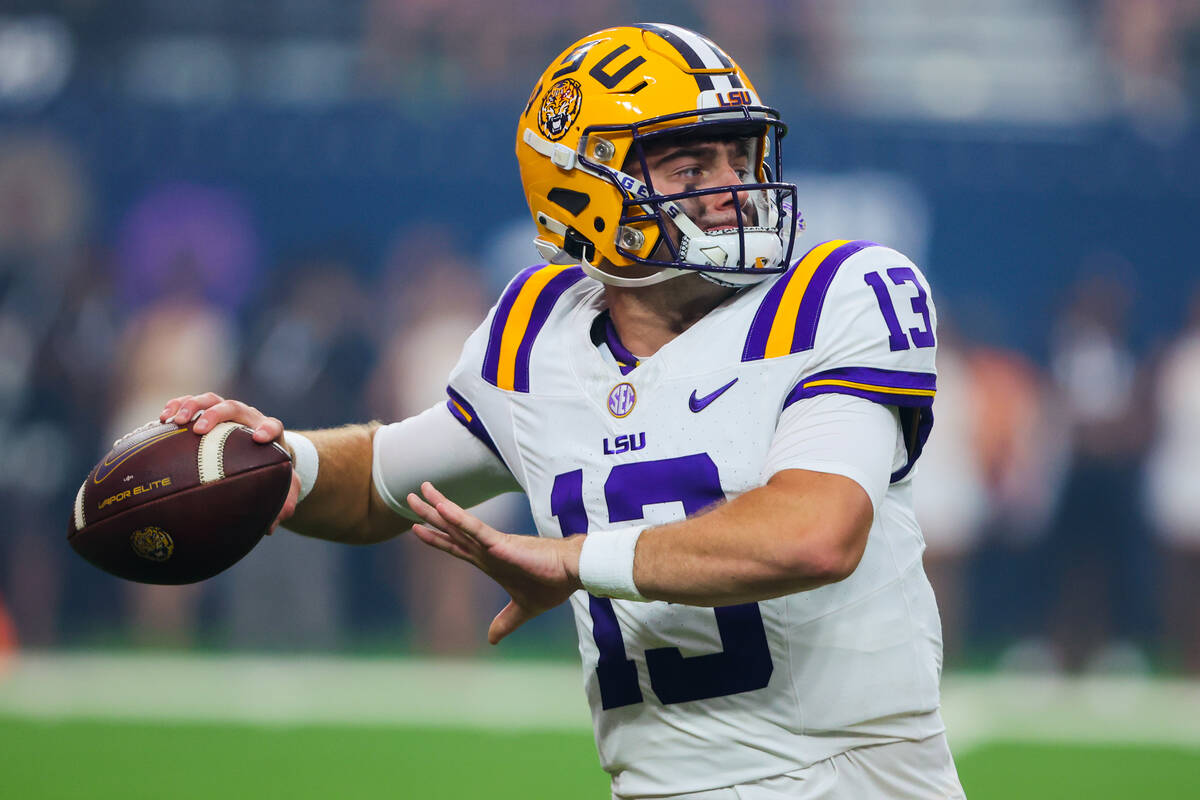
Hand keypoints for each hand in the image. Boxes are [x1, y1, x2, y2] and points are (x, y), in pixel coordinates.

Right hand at [159, 392, 300, 532]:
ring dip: (191, 406)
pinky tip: (162, 420)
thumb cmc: (270, 469)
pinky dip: (177, 406)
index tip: (258, 438)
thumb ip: (282, 504)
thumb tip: (271, 527)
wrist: (261, 448)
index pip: (273, 426)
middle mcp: (248, 417)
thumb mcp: (281, 486)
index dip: (267, 429)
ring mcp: (227, 412)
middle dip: (216, 415)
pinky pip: (192, 402)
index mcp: (270, 432)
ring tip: (173, 420)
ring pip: (210, 400)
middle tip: (199, 430)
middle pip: (234, 407)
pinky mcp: (209, 411)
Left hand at [407, 481, 583, 643]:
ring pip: (459, 524)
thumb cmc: (553, 584)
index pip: (456, 547)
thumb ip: (506, 621)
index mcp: (490, 561)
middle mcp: (487, 549)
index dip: (436, 538)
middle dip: (429, 514)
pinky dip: (459, 519)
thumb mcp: (523, 609)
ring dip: (438, 507)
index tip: (416, 527)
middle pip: (451, 530)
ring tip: (421, 490)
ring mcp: (493, 544)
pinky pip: (476, 530)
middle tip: (409, 497)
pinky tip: (443, 508)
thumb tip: (492, 639)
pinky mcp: (502, 544)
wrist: (573, 573)